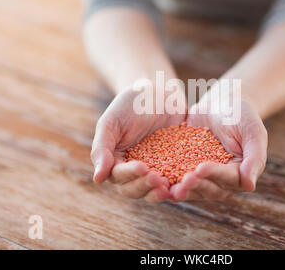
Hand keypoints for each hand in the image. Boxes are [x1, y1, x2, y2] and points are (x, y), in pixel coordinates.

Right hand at [91, 86, 185, 202]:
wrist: (158, 92)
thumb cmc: (129, 104)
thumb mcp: (112, 122)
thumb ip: (102, 148)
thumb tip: (97, 179)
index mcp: (115, 162)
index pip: (119, 176)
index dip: (130, 175)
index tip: (142, 168)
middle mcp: (134, 172)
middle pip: (135, 189)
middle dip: (146, 187)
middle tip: (158, 180)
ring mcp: (155, 170)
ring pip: (154, 190)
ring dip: (160, 192)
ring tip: (169, 188)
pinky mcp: (174, 166)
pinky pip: (176, 180)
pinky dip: (179, 185)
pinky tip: (187, 184)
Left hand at [170, 97, 266, 200]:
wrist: (221, 102)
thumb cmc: (242, 114)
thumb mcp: (252, 131)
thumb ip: (255, 157)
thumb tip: (250, 185)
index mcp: (240, 174)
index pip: (228, 179)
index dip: (214, 174)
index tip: (200, 168)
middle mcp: (221, 181)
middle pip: (208, 189)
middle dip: (195, 185)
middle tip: (182, 181)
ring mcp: (202, 177)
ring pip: (191, 188)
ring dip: (180, 188)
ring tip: (167, 186)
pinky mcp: (185, 168)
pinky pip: (176, 176)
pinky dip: (166, 179)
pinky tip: (154, 176)